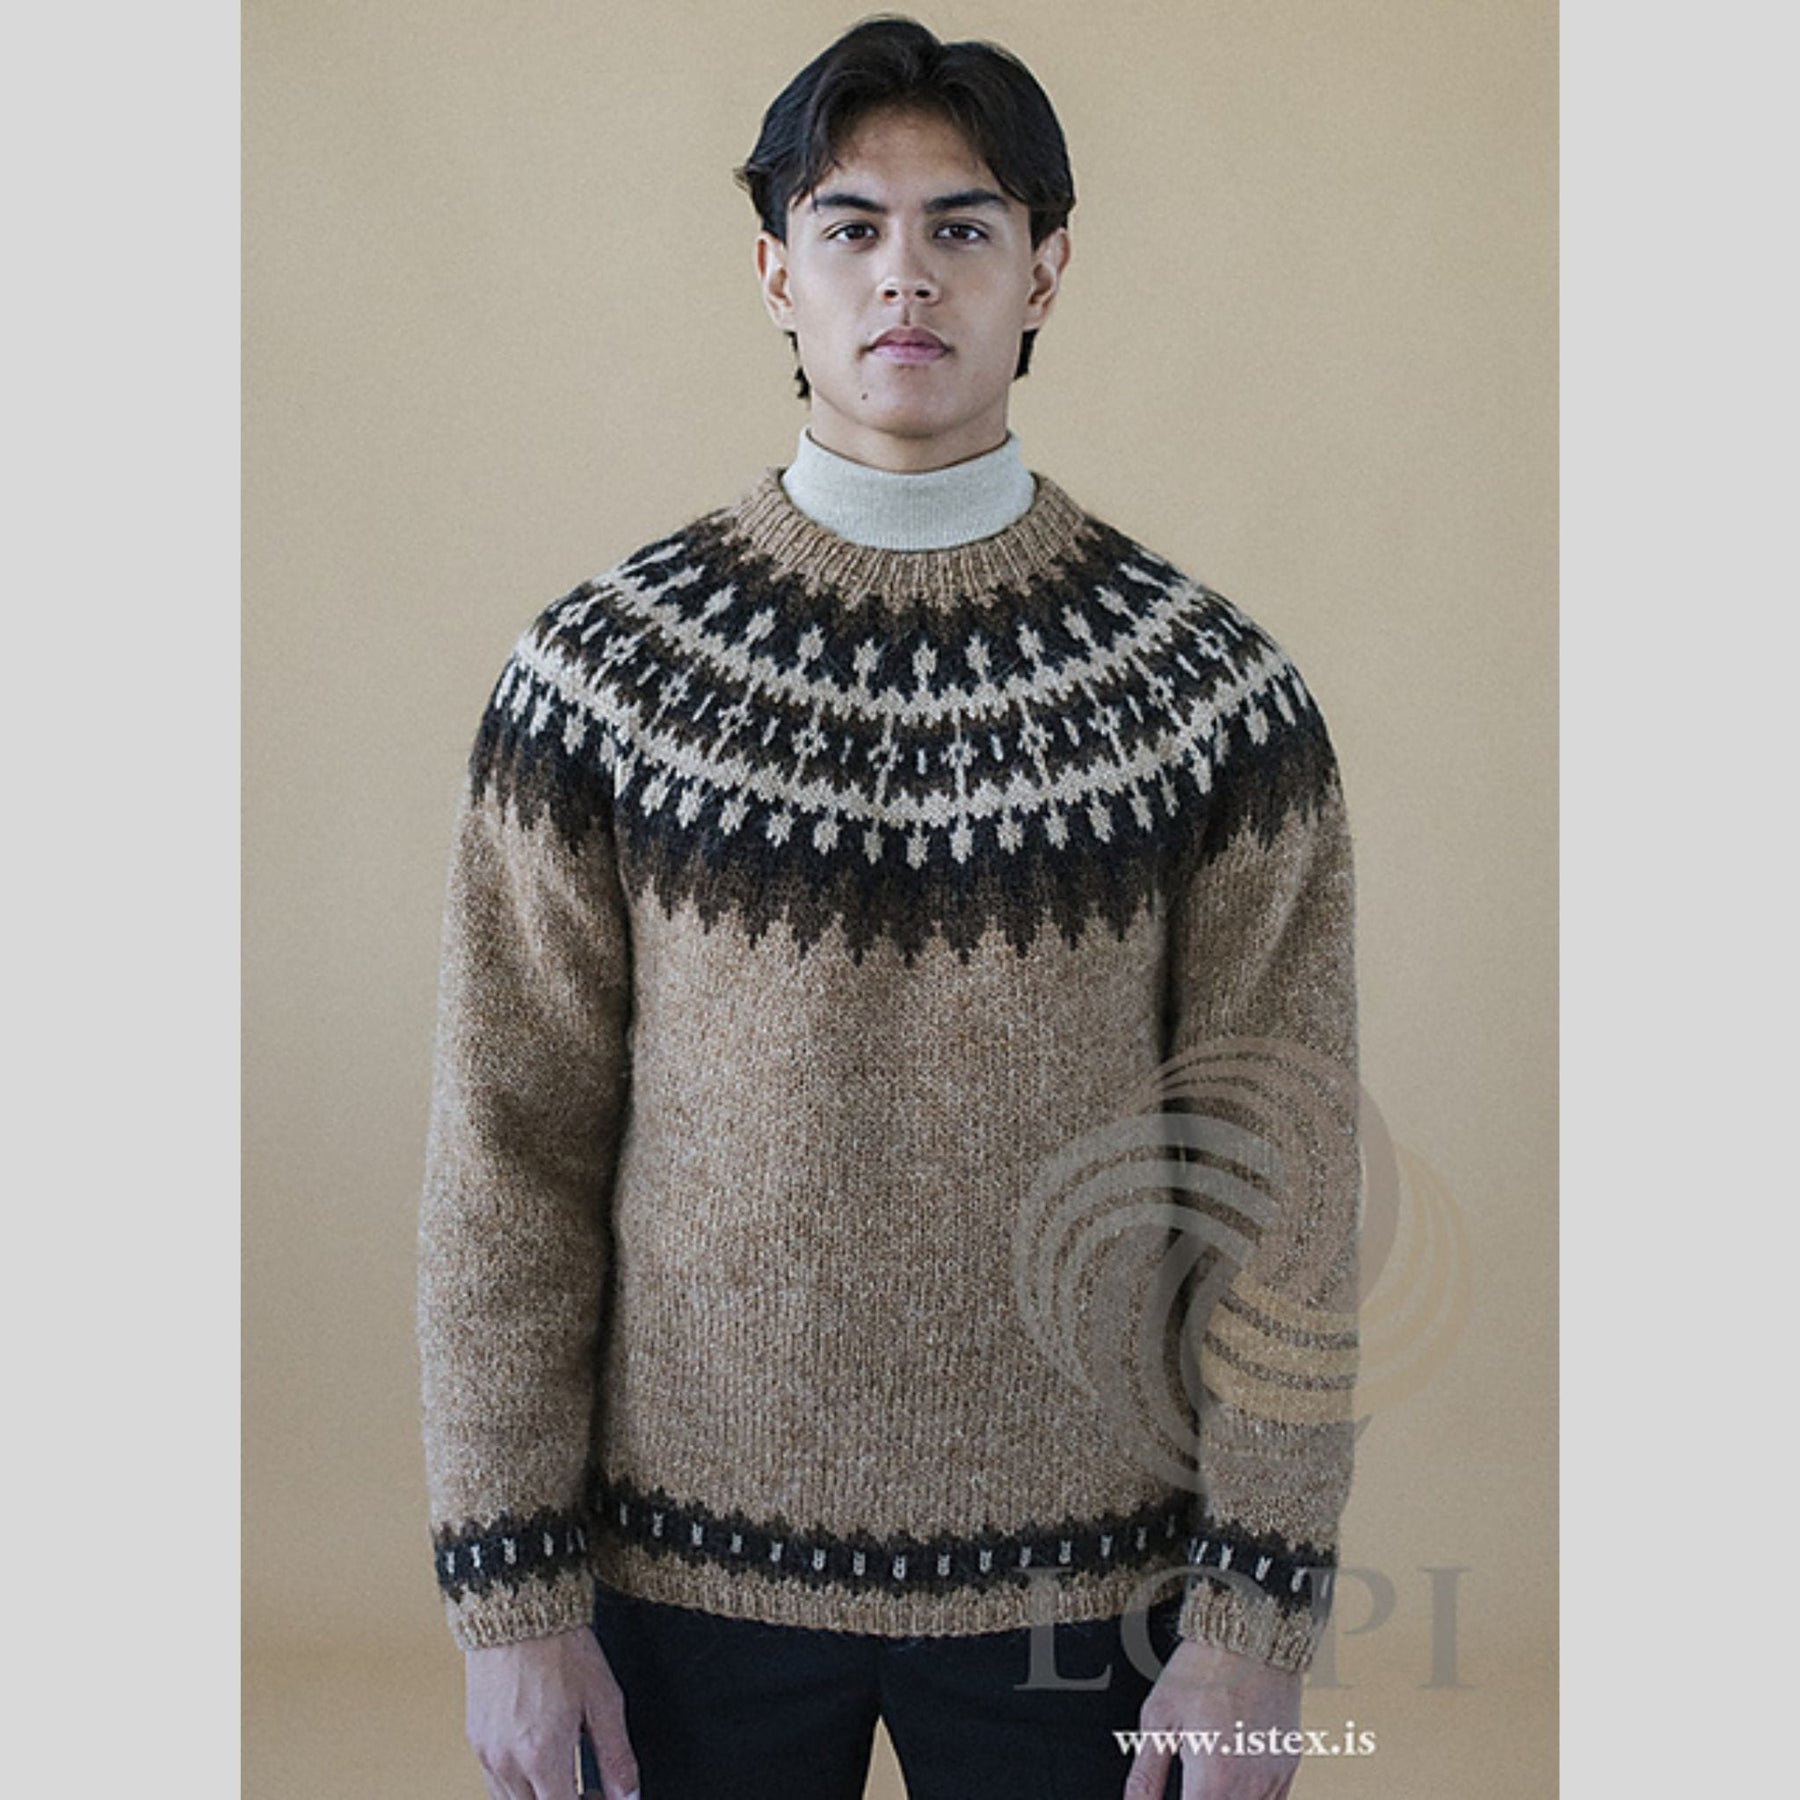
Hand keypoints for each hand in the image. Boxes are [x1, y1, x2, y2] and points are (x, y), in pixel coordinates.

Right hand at [464, 1626, 639, 1799]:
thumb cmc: (561, 1647)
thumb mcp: (603, 1699)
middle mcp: (506, 1762)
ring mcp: (486, 1752)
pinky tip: (540, 1760)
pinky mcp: (475, 1738)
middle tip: (589, 1789)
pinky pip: (494, 1782)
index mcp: (541, 1755)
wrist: (520, 1608)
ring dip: (539, 1799)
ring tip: (567, 1776)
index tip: (603, 1797)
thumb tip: (628, 1794)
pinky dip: (518, 1784)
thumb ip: (616, 1755)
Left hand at [1123, 1638, 1303, 1799]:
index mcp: (1212, 1780)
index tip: (1170, 1792)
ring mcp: (1273, 1779)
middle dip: (1198, 1798)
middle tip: (1189, 1779)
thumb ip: (1146, 1774)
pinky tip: (1232, 1782)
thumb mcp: (1159, 1717)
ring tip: (1206, 1774)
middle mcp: (1248, 1788)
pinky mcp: (1289, 1766)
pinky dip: (1251, 1799)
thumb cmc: (1204, 1667)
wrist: (1252, 1632)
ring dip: (1222, 1799)